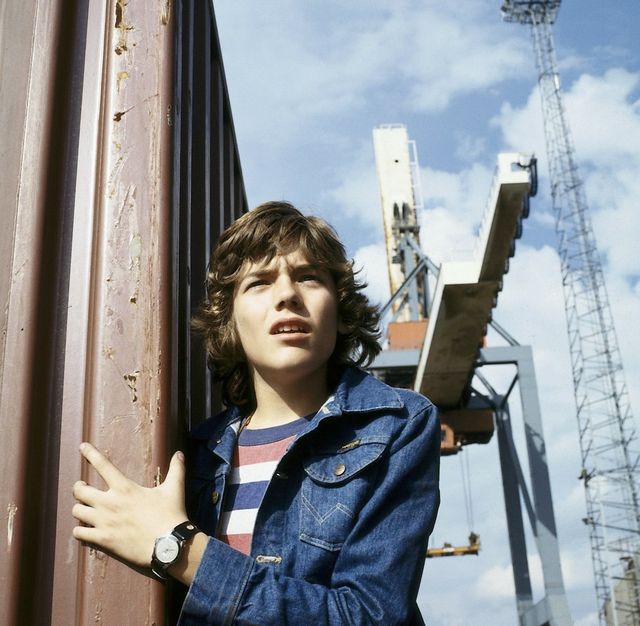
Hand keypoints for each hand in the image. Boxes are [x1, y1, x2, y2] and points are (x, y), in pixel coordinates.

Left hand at [72, 442, 188, 568]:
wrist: (168, 545)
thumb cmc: (171, 514)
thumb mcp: (174, 488)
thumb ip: (176, 469)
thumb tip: (179, 453)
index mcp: (125, 488)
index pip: (103, 465)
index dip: (90, 453)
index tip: (82, 446)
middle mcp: (109, 503)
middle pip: (80, 491)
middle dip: (78, 488)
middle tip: (81, 488)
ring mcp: (104, 522)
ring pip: (76, 512)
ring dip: (79, 509)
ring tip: (83, 509)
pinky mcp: (103, 540)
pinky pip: (79, 534)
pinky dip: (80, 531)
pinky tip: (85, 530)